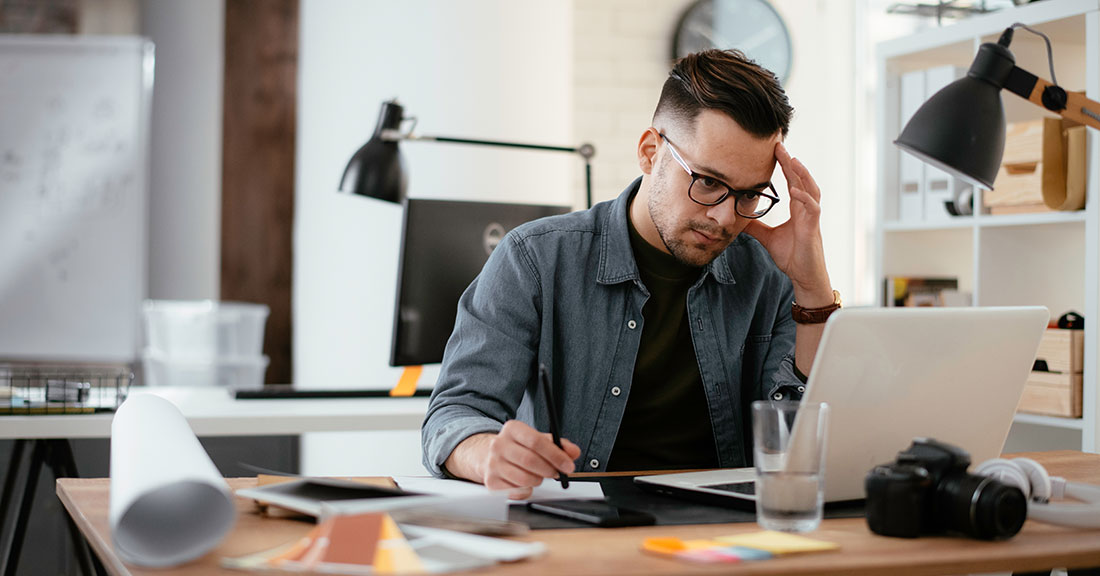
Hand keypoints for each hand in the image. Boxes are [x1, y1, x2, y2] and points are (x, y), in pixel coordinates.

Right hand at [447, 420, 580, 499]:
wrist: (487, 456)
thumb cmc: (516, 448)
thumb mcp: (535, 439)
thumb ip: (556, 444)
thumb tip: (573, 452)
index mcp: (512, 429)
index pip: (536, 441)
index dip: (555, 455)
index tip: (568, 465)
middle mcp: (499, 445)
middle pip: (530, 461)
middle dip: (549, 470)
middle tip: (557, 473)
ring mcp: (493, 464)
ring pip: (524, 479)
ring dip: (538, 480)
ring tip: (538, 476)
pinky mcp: (490, 482)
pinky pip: (516, 492)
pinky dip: (527, 490)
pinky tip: (525, 483)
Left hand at [743, 142, 831, 304]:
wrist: (804, 276)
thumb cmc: (792, 256)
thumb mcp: (767, 238)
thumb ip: (755, 227)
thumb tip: (738, 219)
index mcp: (797, 208)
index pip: (792, 181)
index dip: (784, 166)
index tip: (774, 150)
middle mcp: (806, 209)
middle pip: (801, 179)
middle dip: (790, 162)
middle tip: (779, 145)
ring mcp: (812, 217)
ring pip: (810, 189)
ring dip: (801, 174)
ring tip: (791, 160)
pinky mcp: (813, 228)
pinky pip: (812, 208)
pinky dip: (804, 198)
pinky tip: (794, 190)